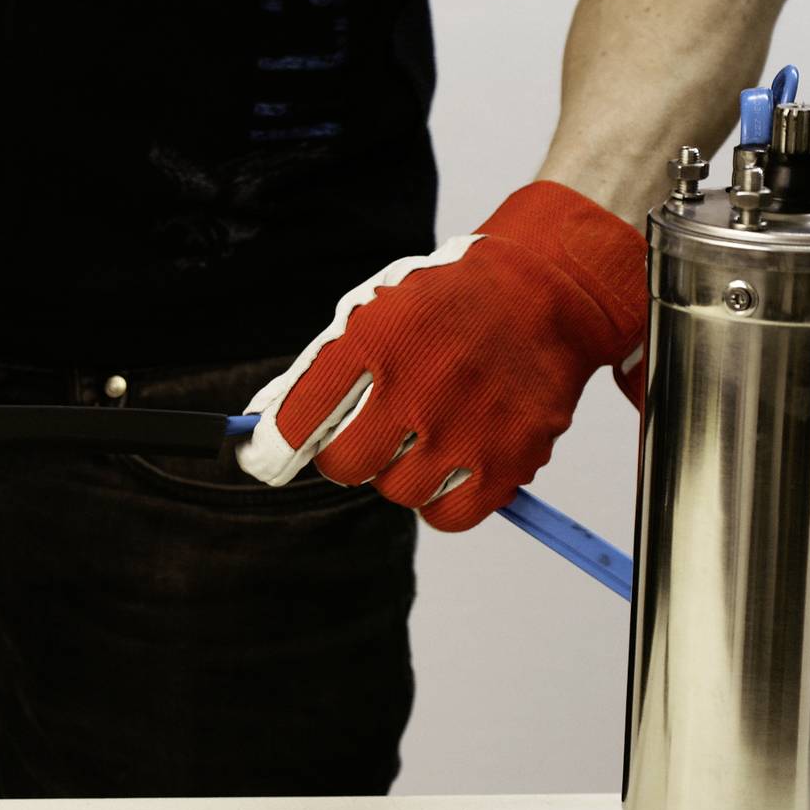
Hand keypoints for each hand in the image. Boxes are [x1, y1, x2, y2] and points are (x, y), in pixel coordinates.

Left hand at [235, 181, 648, 531]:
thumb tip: (264, 430)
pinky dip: (440, 502)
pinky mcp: (508, 459)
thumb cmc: (446, 307)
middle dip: (346, 455)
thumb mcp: (375, 311)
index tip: (267, 456)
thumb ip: (321, 369)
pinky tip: (447, 467)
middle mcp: (419, 385)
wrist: (544, 293)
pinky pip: (448, 516)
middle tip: (367, 435)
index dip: (274, 445)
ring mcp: (466, 426)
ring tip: (424, 435)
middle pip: (344, 465)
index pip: (298, 417)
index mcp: (376, 338)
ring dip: (399, 473)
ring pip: (396, 491)